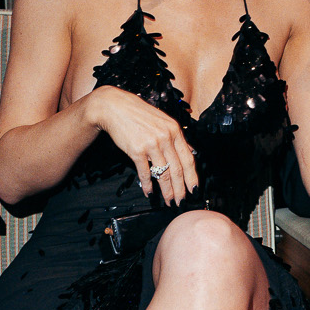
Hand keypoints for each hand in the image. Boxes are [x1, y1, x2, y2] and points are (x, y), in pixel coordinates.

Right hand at [84, 84, 198, 204]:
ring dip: (166, 191)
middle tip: (181, 202)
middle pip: (177, 170)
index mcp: (175, 131)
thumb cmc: (139, 114)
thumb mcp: (163, 121)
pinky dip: (148, 185)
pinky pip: (145, 173)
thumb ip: (176, 137)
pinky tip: (150, 192)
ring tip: (168, 201)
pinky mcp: (136, 150)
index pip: (188, 159)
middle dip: (181, 190)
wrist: (115, 107)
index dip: (192, 177)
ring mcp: (151, 144)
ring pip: (163, 174)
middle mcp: (166, 138)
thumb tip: (190, 151)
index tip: (194, 190)